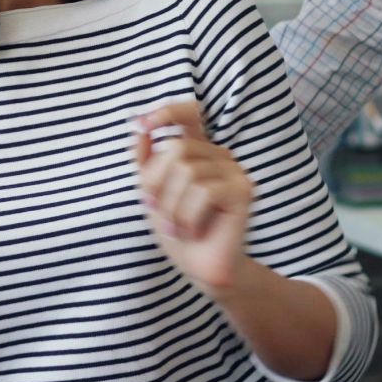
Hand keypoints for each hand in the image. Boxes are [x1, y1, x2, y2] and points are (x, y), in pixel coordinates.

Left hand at [134, 101, 253, 291]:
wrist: (202, 269)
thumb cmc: (179, 231)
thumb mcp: (153, 194)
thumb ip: (145, 163)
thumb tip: (138, 128)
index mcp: (198, 152)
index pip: (188, 115)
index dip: (167, 112)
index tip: (141, 124)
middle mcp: (219, 156)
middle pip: (177, 149)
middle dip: (156, 182)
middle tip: (155, 209)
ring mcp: (234, 171)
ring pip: (187, 171)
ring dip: (171, 206)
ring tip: (176, 226)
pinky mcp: (243, 190)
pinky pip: (204, 191)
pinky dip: (188, 216)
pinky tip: (192, 231)